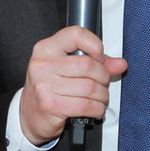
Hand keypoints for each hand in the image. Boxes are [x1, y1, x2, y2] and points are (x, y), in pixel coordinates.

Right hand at [18, 26, 125, 144]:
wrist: (29, 116)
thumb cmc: (49, 88)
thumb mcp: (66, 68)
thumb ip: (95, 63)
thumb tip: (120, 64)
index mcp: (46, 49)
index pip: (76, 35)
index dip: (95, 45)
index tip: (99, 58)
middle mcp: (42, 65)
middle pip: (88, 65)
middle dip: (103, 76)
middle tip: (101, 83)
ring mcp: (45, 85)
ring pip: (90, 87)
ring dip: (102, 95)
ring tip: (98, 98)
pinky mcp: (51, 105)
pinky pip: (87, 105)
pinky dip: (97, 109)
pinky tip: (94, 109)